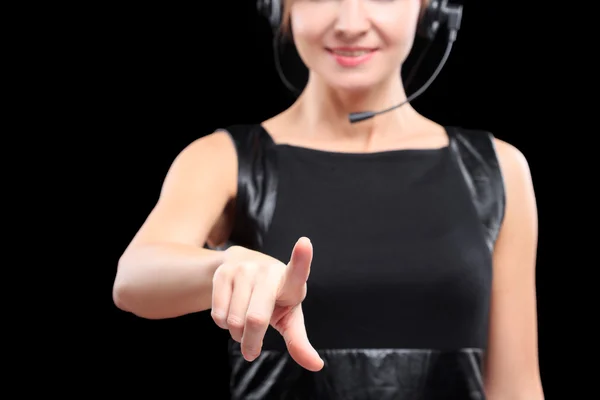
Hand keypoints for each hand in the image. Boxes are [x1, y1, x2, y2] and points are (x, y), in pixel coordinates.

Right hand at [211, 237, 323, 370]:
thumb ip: (299, 341)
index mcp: (291, 281)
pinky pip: (218, 315)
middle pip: (255, 319)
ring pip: (234, 321)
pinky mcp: (223, 272)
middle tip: (251, 351)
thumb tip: (316, 366)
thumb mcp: (289, 316)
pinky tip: (231, 314)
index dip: (302, 258)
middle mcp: (268, 271)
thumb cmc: (275, 298)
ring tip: (243, 325)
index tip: (305, 243)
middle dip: (251, 343)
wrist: (244, 266)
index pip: (298, 270)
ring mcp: (244, 269)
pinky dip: (223, 325)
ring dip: (236, 335)